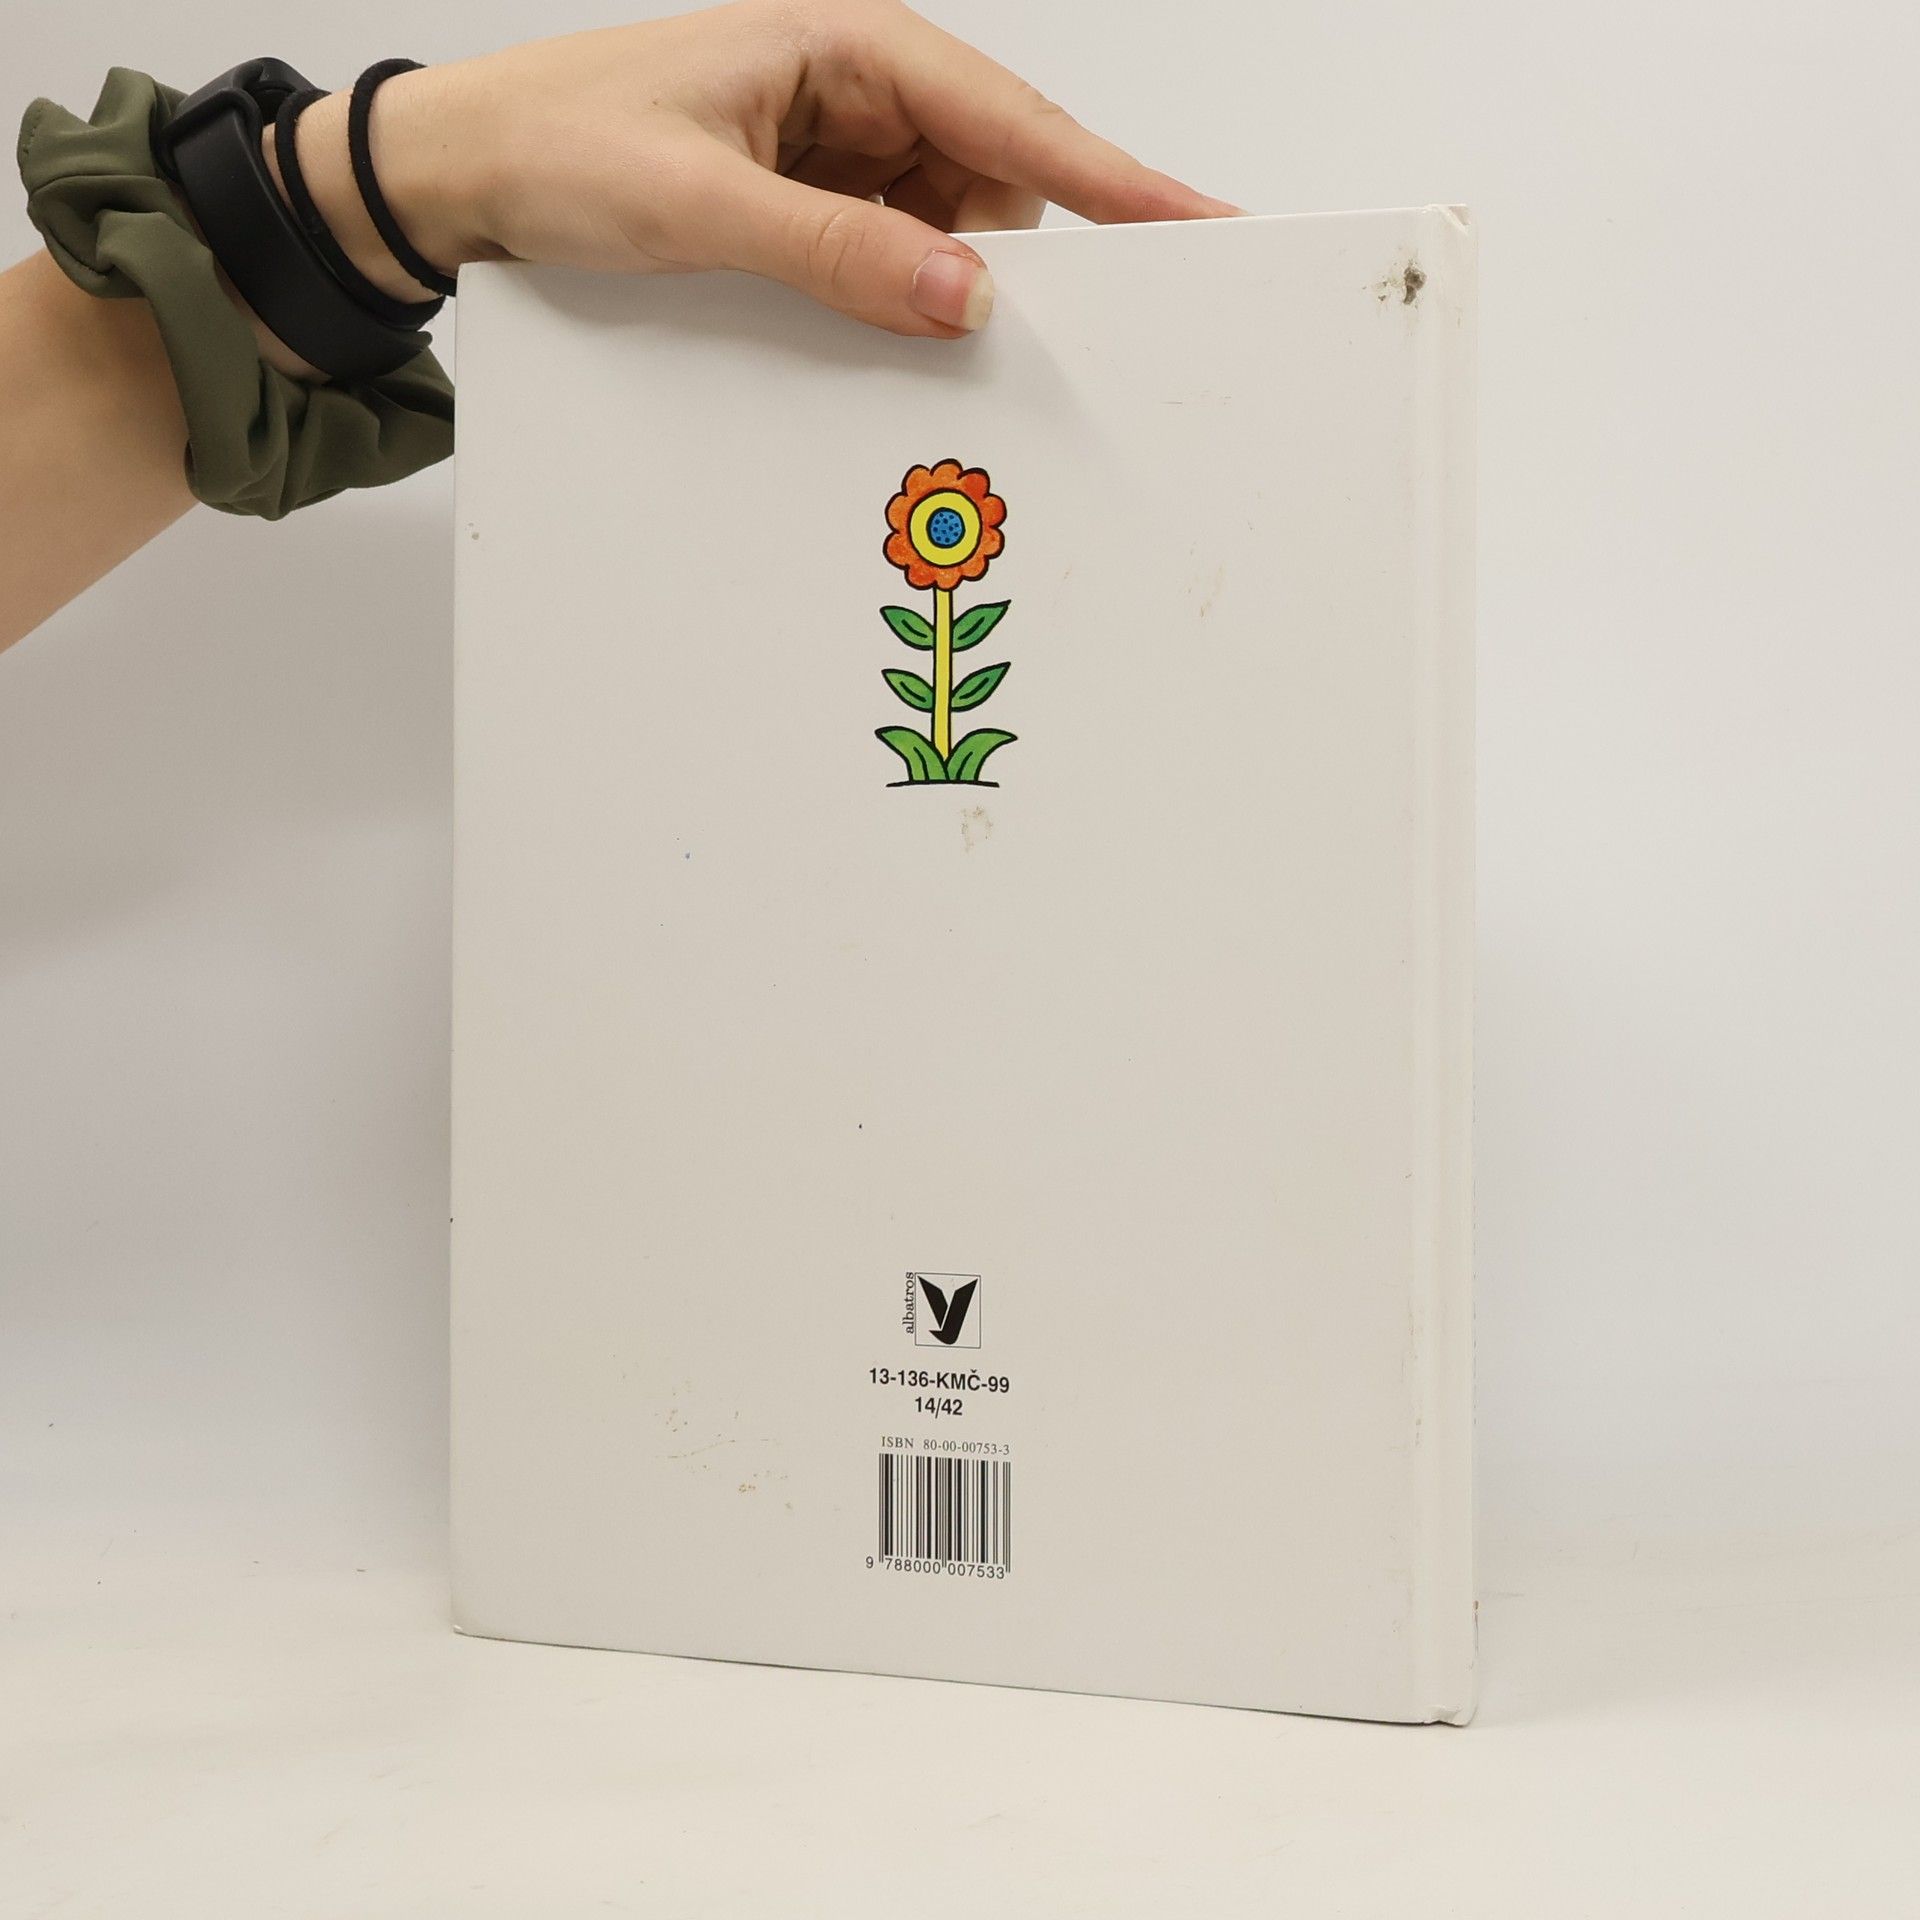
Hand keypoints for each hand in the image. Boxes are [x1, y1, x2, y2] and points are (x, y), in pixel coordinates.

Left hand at [271, 0, 1237, 340]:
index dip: (1114, 178)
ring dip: (948, 292)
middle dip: (1027, 257)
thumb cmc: (558, 143)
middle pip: (1001, 181)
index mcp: (850, 49)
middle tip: (1076, 338)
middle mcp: (863, 95)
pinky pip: (897, 262)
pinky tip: (882, 337)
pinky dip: (902, 304)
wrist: (463, 174)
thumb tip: (966, 295)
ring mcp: (844, 156)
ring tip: (919, 339)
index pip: (1013, 117)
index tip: (1199, 225)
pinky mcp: (819, 210)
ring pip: (953, 234)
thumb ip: (837, 250)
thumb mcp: (700, 203)